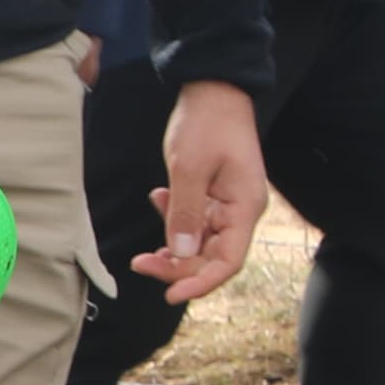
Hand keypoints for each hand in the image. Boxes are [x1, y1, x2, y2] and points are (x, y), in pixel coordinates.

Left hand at [141, 78, 269, 304]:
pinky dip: (174, 219)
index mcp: (244, 208)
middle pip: (212, 256)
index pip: (228, 261)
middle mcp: (240, 212)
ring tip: (145, 241)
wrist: (214, 91)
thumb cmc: (207, 124)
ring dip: (173, 244)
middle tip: (140, 263)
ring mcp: (228, 204)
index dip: (200, 282)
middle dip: (178, 265)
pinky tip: (158, 199)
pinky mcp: (215, 195)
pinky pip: (195, 220)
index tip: (170, 294)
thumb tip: (180, 255)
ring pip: (201, 242)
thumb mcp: (189, 169)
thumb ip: (184, 214)